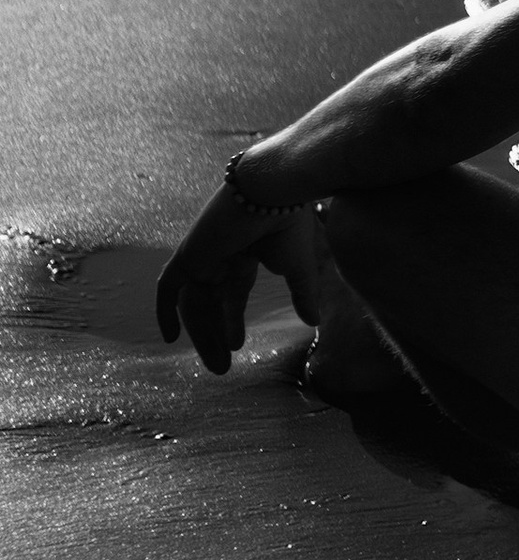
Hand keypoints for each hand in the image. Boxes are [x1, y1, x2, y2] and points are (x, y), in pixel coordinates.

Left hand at [156, 174, 289, 372]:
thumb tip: (313, 322)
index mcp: (244, 255)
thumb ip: (302, 295)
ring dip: (201, 335)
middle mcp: (219, 256)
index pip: (231, 295)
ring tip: (218, 364)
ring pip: (193, 303)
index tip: (238, 349)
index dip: (232, 323)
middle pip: (209, 303)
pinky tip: (170, 338)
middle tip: (222, 368)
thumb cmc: (291, 224)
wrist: (275, 191)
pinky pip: (168, 287)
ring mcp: (201, 255)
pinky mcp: (188, 254)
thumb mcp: (299, 269)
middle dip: (213, 336)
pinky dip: (165, 311)